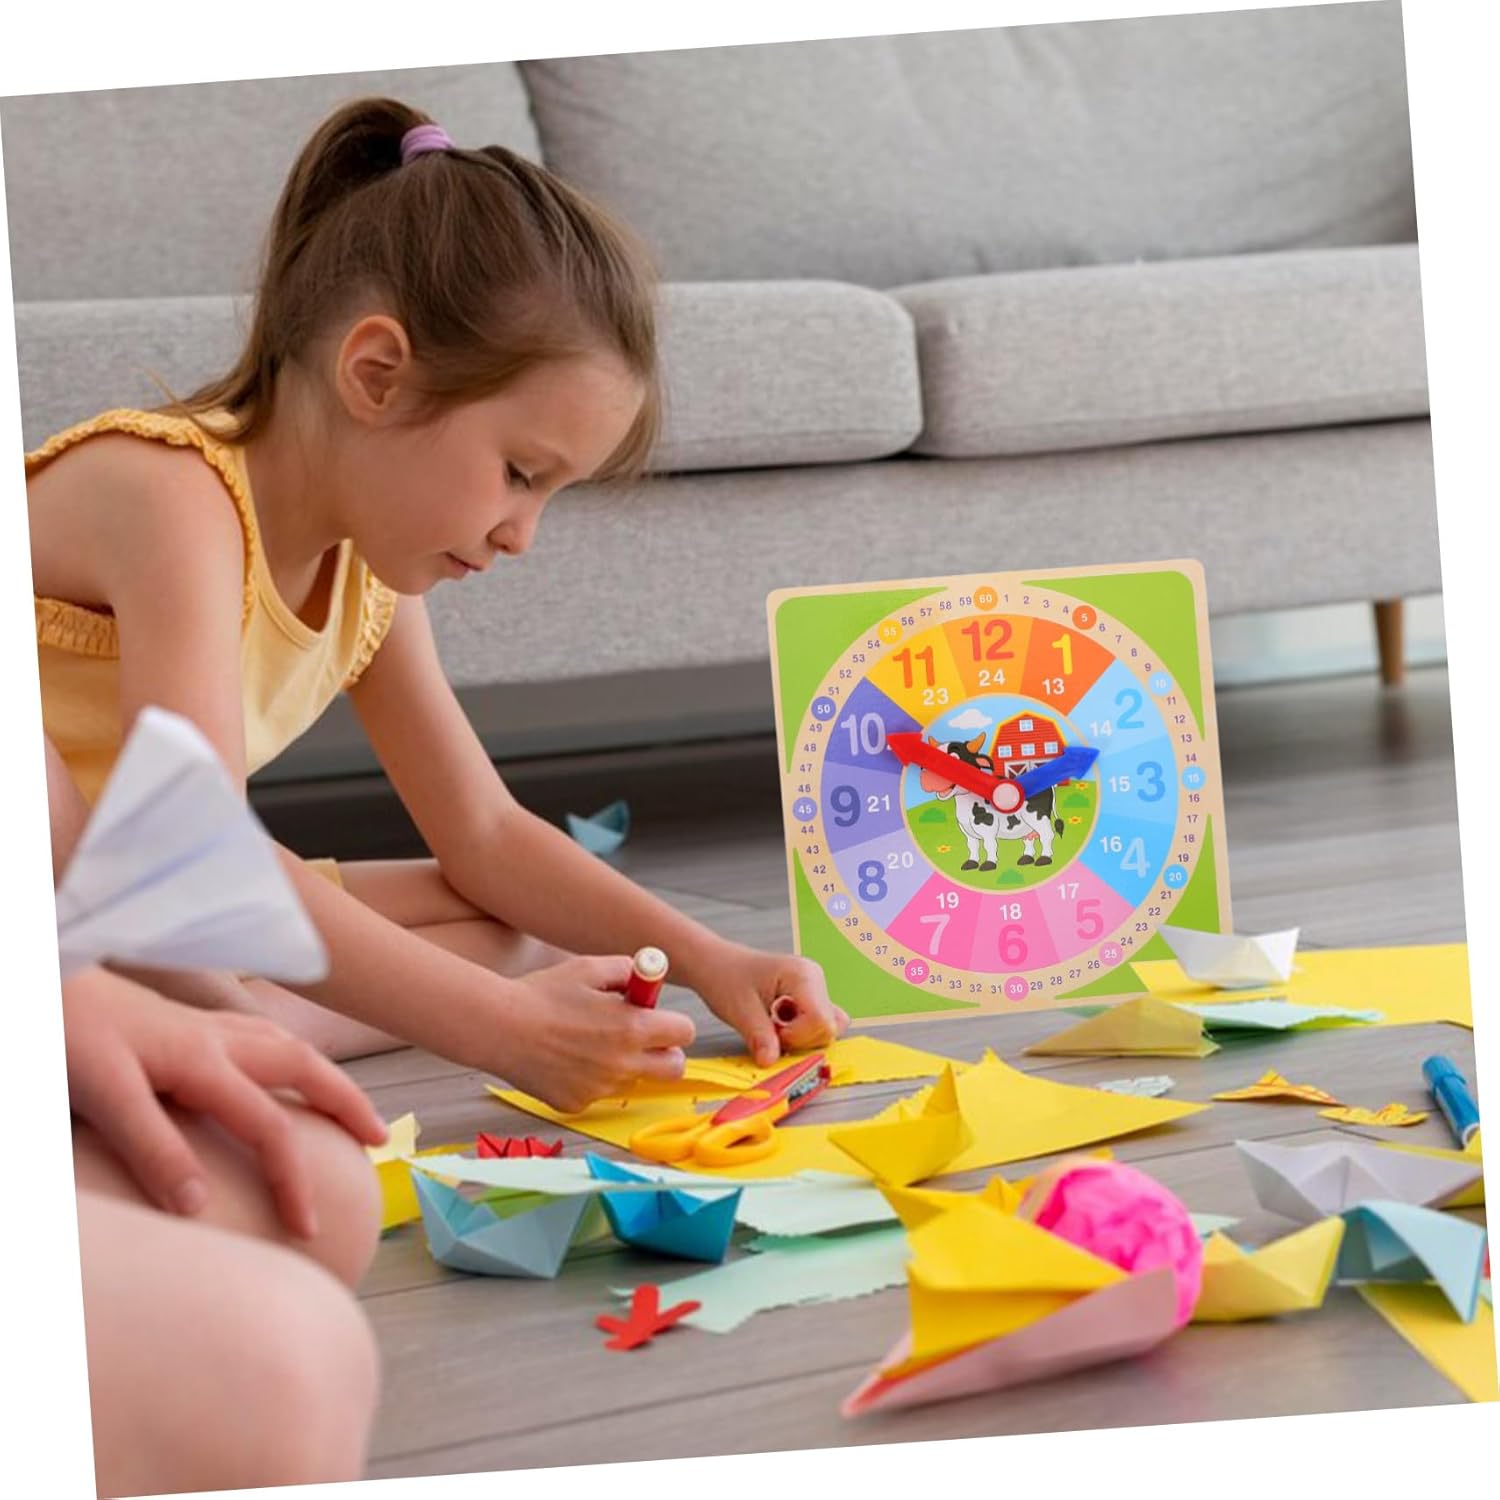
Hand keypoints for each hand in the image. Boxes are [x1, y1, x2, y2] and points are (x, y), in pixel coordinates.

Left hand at [62, 966, 387, 1237]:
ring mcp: (200, 1026)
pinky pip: (256, 1033)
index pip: (271, 1130)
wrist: (41, 979)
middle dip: (347, 1103)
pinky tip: (273, 1063)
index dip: (294, 1182)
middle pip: (305, 1066)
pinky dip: (283, 1051)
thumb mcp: (103, 1096)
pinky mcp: (180, 1022)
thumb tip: (202, 1206)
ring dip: (322, 1074)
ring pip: (285, 1044)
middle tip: (379, 1138)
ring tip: (341, 1102)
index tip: (307, 1229)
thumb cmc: (64, 1034)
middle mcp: (216, 1039)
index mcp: (204, 1063)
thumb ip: (154, 1149)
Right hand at [495, 954, 696, 1112]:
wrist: (498, 1026)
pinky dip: (589, 1078)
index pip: (684, 1033)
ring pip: (631, 1079)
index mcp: (632, 1028)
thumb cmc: (544, 993)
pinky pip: (597, 1092)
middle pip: (673, 1069)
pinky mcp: (576, 1103)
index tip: (659, 1019)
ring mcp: (599, 1089)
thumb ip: (627, 971)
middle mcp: (622, 1064)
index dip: (673, 1023)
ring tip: (585, 1040)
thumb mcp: (590, 968)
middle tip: (641, 1038)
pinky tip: (563, 1058)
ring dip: (623, 1063)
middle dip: (665, 1053)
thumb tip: (644, 979)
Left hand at [694, 942, 849, 1065]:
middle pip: (827, 1028)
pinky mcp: (809, 1002)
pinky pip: (816, 1028)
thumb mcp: (739, 1010)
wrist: (715, 965)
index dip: (798, 1036)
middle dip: (799, 1039)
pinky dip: (798, 1036)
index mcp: (803, 975)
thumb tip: (770, 1062)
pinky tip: (776, 1026)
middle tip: (769, 1028)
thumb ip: (759, 1037)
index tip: (772, 1031)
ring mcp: (814, 991)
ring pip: (824, 1030)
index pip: (821, 1020)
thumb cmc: (725, 976)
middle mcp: (815, 981)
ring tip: (771, 1025)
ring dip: (799, 1039)